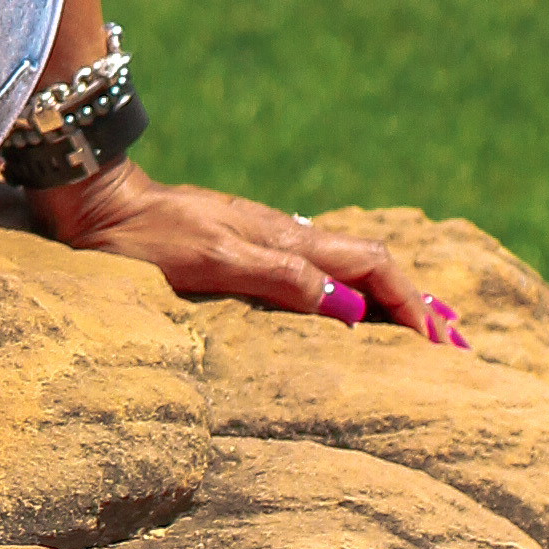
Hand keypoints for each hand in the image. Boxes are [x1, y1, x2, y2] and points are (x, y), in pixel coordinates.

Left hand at [23, 158, 467, 346]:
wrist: (95, 201)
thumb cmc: (144, 236)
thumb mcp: (210, 262)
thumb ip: (279, 279)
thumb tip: (351, 306)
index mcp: (286, 240)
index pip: (374, 268)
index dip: (410, 306)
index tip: (438, 346)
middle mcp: (285, 235)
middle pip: (371, 265)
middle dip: (415, 304)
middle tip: (453, 344)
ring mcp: (265, 238)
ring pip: (348, 265)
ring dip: (388, 297)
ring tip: (420, 328)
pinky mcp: (242, 244)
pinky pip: (317, 269)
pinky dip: (351, 291)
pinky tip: (348, 306)